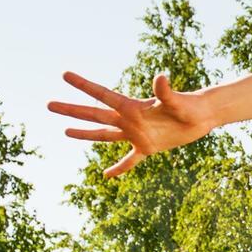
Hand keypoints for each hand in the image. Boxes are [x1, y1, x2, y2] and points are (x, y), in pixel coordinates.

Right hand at [50, 71, 212, 177]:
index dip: (83, 85)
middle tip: (49, 104)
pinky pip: (129, 161)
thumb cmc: (191, 106)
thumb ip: (165, 91)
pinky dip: (119, 169)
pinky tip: (106, 176)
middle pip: (95, 115)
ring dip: (85, 134)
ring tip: (65, 131)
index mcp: (132, 107)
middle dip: (72, 110)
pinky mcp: (147, 147)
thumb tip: (161, 77)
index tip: (65, 75)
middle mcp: (129, 119)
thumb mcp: (177, 101)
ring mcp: (136, 134)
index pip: (102, 95)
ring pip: (105, 135)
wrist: (202, 117)